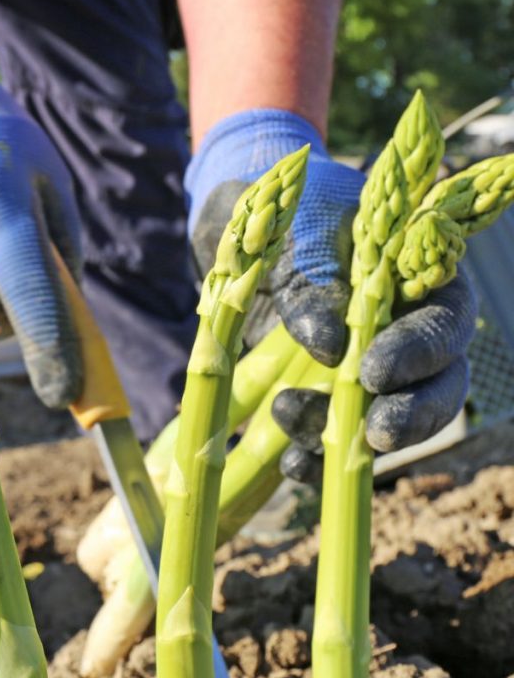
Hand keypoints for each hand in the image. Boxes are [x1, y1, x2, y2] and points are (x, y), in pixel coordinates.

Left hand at [187, 109, 475, 478]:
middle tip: (376, 434)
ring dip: (350, 434)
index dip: (419, 350)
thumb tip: (331, 347)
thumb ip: (312, 279)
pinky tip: (293, 468)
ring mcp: (365, 363)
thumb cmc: (275, 209)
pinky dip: (318, 457)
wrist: (235, 223)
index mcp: (413, 273)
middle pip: (438, 381)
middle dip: (411, 413)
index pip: (443, 319)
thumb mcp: (288, 229)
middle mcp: (401, 325)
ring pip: (388, 415)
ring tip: (288, 417)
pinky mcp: (326, 392)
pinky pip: (337, 435)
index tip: (370, 369)